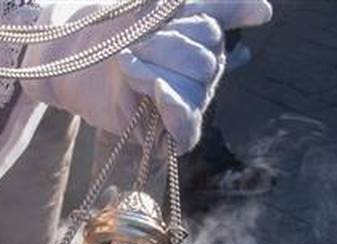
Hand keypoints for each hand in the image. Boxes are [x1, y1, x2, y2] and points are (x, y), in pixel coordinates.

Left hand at [22, 0, 272, 150]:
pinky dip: (170, 102)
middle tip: (132, 47)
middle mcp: (202, 80)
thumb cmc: (115, 33)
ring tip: (127, 64)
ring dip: (152, 69)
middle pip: (205, 59)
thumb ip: (217, 7)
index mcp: (205, 47)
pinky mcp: (168, 137)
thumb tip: (266, 11)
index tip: (148, 17)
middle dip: (164, 46)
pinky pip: (186, 124)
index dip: (177, 23)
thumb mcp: (164, 10)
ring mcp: (187, 108)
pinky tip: (149, 85)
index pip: (209, 31)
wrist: (71, 60)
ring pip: (193, 86)